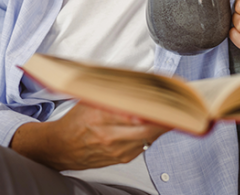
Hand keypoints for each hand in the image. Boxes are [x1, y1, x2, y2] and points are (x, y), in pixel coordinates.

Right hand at [11, 102, 168, 170]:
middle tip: (177, 104)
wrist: (62, 148)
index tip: (167, 97)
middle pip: (148, 127)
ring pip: (149, 137)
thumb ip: (111, 91)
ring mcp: (117, 150)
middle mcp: (109, 136)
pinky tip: (156, 123)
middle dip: (165, 116)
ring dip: (161, 124)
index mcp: (99, 117)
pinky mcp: (123, 158)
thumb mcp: (89, 99)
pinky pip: (145, 145)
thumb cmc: (75, 122)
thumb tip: (136, 81)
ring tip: (171, 111)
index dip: (154, 105)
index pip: (134, 111)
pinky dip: (152, 133)